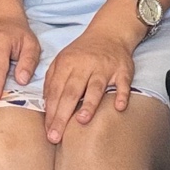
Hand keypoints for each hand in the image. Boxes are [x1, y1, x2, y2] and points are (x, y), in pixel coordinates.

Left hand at [40, 25, 135, 143]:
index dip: (51, 112)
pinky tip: (119, 107)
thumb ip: (52, 80)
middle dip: (62, 115)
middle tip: (56, 136)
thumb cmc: (82, 53)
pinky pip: (123, 83)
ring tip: (82, 121)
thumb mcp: (62, 61)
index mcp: (66, 64)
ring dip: (89, 103)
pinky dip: (122, 94)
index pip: (55, 91)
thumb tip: (45, 106)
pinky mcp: (122, 70)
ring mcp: (104, 68)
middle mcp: (84, 65)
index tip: (47, 131)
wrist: (109, 33)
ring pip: (95, 87)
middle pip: (71, 92)